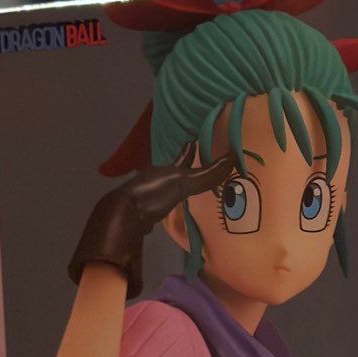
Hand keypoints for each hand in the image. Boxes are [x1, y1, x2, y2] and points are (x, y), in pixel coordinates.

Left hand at [69, 144, 235, 297]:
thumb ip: (206, 175)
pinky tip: (171, 210)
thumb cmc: (152, 194)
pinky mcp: (146, 214)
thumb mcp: (182, 182)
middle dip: (185, 167)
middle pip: (174, 170)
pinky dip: (168, 205)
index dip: (190, 148)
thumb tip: (234, 157)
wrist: (124, 216)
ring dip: (177, 186)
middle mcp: (157, 179)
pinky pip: (160, 206)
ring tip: (189, 188)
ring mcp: (150, 196)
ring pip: (167, 188)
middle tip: (196, 163)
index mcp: (167, 169)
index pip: (183, 156)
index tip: (195, 140)